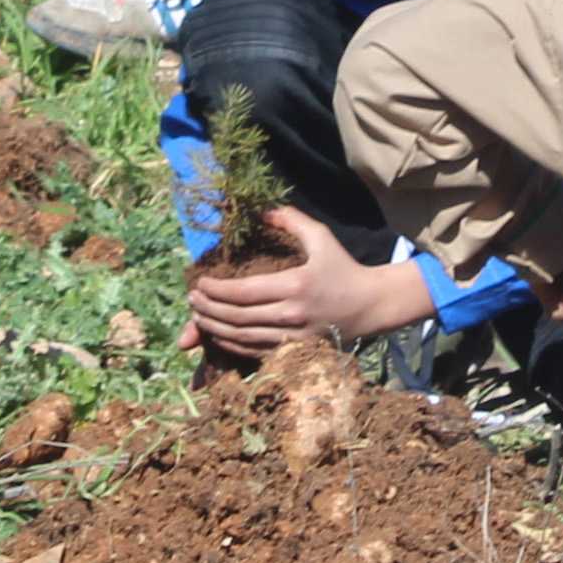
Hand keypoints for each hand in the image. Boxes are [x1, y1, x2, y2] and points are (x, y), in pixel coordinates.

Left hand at [184, 217, 434, 356]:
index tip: (199, 284)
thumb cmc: (344, 268)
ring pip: (242, 338)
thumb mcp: (322, 238)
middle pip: (237, 317)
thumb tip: (262, 211)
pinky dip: (232, 345)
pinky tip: (219, 335)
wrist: (371, 306)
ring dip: (214, 328)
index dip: (215, 290)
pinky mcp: (296, 352)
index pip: (243, 292)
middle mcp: (291, 315)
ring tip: (197, 317)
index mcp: (295, 286)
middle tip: (191, 300)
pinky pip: (256, 352)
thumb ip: (292, 220)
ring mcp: (293, 338)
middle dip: (208, 309)